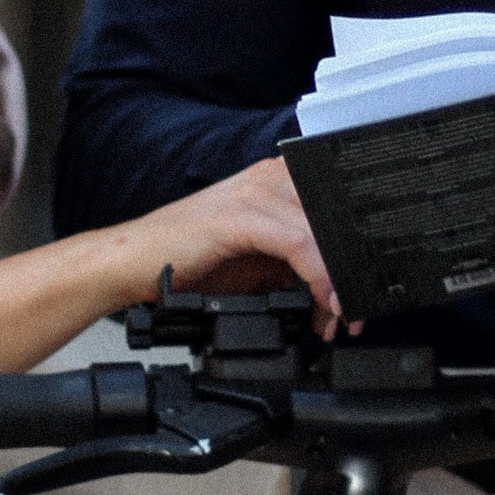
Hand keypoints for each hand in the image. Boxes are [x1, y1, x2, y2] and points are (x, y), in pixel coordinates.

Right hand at [128, 157, 342, 336]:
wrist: (132, 265)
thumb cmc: (186, 262)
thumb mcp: (257, 263)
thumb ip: (295, 264)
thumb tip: (335, 289)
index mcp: (275, 181)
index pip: (336, 207)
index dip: (356, 250)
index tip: (362, 290)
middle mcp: (269, 178)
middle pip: (337, 218)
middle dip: (352, 269)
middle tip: (355, 313)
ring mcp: (254, 192)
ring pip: (324, 231)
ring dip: (340, 280)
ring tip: (340, 316)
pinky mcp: (241, 215)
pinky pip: (300, 244)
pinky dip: (320, 278)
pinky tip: (323, 303)